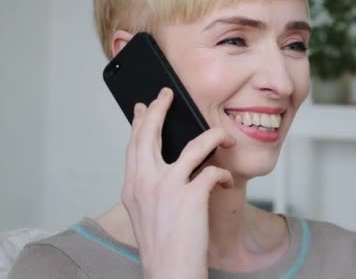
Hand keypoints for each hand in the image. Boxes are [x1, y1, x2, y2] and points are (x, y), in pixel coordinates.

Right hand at [121, 87, 235, 278]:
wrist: (169, 272)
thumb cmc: (161, 245)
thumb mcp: (144, 212)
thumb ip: (149, 186)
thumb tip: (164, 164)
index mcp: (132, 187)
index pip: (134, 145)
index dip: (139, 122)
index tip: (143, 107)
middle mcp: (144, 183)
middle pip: (150, 133)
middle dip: (159, 108)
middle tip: (168, 94)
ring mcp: (167, 188)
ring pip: (192, 146)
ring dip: (213, 137)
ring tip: (222, 135)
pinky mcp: (190, 196)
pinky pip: (212, 171)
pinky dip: (222, 174)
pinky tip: (223, 181)